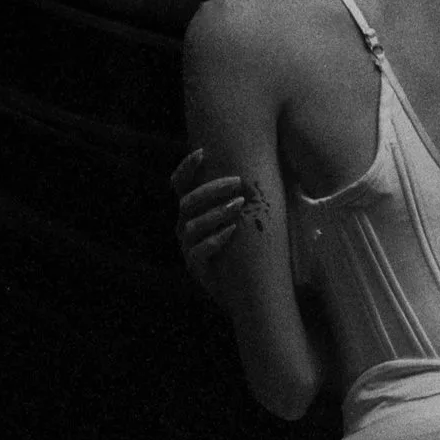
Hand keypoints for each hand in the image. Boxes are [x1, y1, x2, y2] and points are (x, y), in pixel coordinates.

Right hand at [171, 147, 248, 302]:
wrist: (247, 287)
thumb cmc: (246, 244)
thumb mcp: (241, 214)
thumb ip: (240, 191)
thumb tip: (259, 163)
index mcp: (192, 210)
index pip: (180, 184)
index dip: (187, 167)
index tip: (203, 152)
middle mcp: (185, 226)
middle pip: (187, 202)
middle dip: (211, 189)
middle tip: (237, 182)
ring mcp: (188, 247)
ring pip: (191, 226)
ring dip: (216, 212)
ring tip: (238, 205)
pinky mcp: (195, 267)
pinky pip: (198, 252)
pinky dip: (215, 240)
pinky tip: (232, 232)